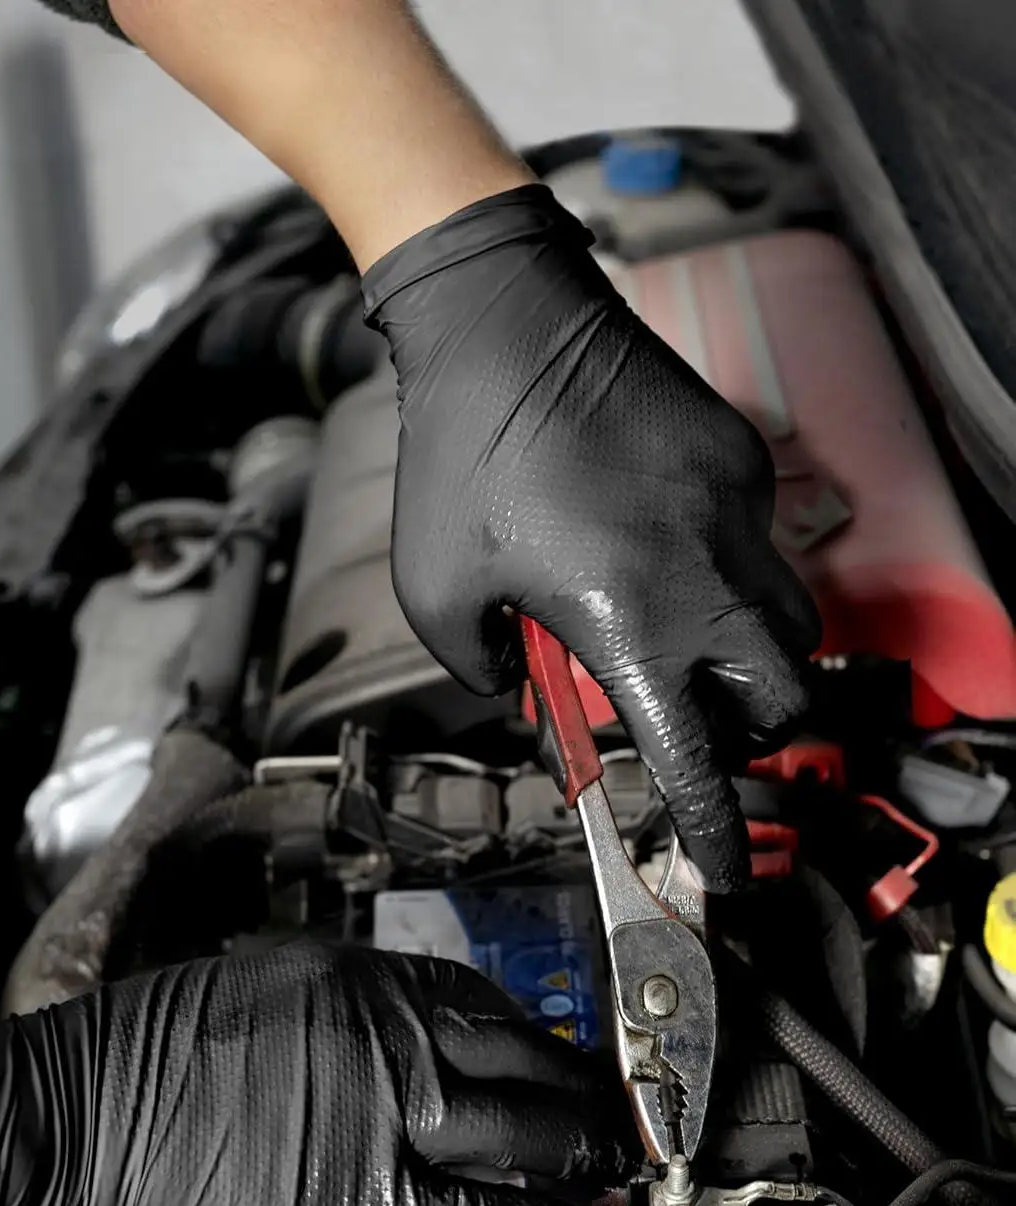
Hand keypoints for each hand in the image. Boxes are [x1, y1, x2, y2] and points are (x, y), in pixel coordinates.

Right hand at [0, 944, 621, 1205]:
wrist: (80, 1113)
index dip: (532, 1034)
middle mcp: (387, 1032)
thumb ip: (339, 1005)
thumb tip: (395, 1033)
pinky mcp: (357, 1192)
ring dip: (573, 1147)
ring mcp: (380, 1110)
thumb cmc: (145, 1046)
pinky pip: (468, 1202)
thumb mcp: (256, 982)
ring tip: (607, 1160)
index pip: (480, 1000)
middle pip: (518, 1057)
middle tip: (613, 1105)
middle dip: (578, 1085)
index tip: (556, 1052)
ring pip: (515, 1128)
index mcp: (357, 976)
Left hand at [362, 186, 820, 891]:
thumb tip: (524, 691)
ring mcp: (736, 514)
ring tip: (671, 634)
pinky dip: (720, 569)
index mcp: (628, 623)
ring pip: (788, 621)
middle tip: (695, 720)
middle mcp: (704, 576)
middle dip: (752, 729)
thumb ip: (483, 671)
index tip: (724, 863)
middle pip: (786, 695)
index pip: (695, 754)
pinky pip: (757, 542)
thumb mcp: (436, 592)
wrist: (504, 323)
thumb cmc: (460, 457)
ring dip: (747, 657)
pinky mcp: (741, 462)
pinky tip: (652, 536)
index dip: (713, 822)